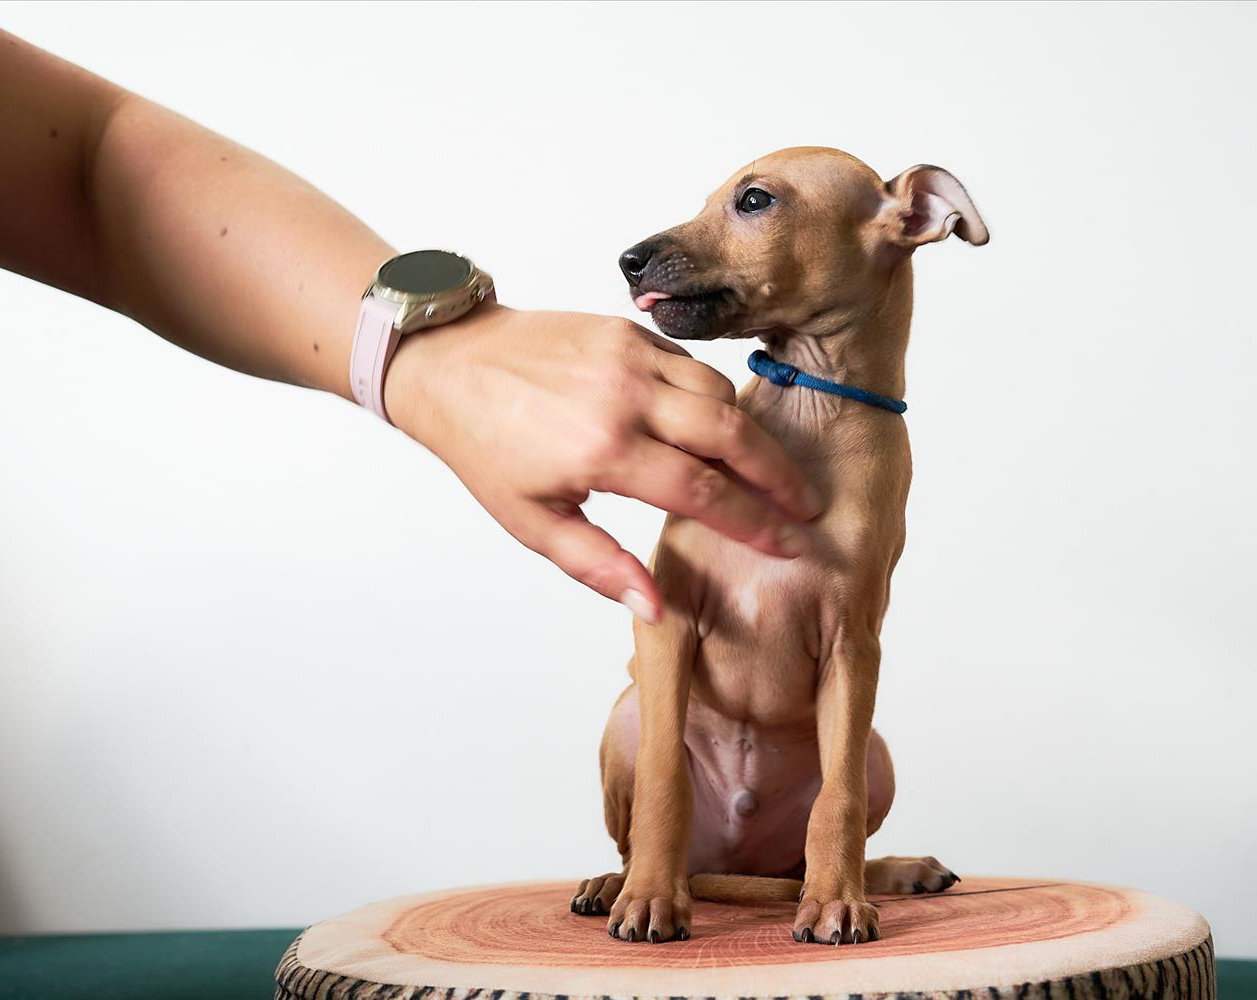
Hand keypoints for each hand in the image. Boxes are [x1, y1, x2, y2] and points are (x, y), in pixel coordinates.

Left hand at [383, 303, 821, 621]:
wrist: (450, 364)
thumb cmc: (486, 447)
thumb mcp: (531, 521)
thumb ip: (598, 566)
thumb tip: (655, 608)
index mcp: (602, 450)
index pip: (703, 492)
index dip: (753, 522)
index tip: (786, 543)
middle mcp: (625, 396)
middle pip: (731, 434)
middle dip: (777, 474)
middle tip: (805, 505)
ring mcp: (629, 355)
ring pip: (720, 393)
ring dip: (751, 434)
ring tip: (769, 472)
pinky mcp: (627, 330)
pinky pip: (692, 366)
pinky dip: (716, 397)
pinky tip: (721, 428)